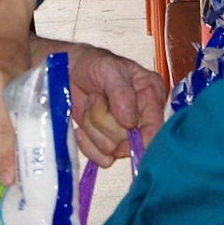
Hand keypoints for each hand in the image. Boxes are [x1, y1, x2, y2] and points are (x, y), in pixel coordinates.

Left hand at [62, 44, 165, 165]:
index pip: (155, 127)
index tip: (122, 133)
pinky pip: (102, 160)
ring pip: (112, 151)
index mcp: (152, 94)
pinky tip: (81, 128)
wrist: (67, 71)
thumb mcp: (108, 69)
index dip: (140, 137)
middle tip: (95, 98)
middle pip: (129, 142)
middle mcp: (143, 117)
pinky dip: (87, 145)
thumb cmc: (93, 64)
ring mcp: (126, 133)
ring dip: (93, 128)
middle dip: (105, 122)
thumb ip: (121, 93)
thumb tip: (130, 122)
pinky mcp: (109, 144)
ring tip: (90, 105)